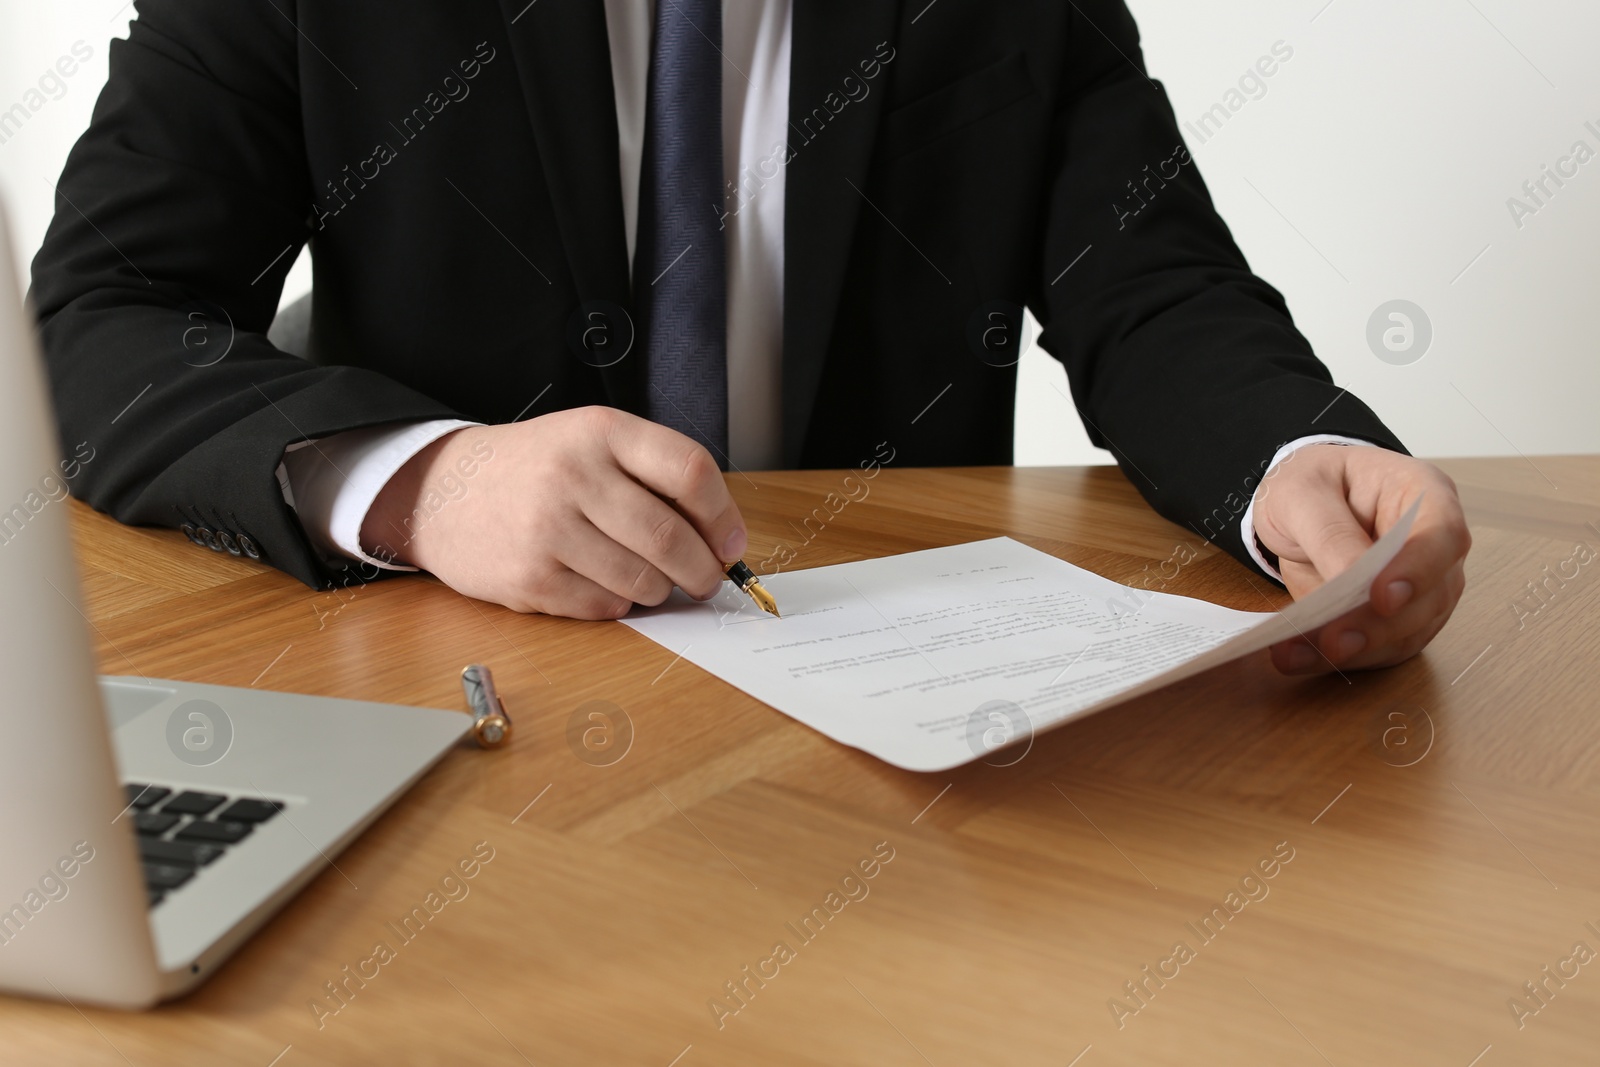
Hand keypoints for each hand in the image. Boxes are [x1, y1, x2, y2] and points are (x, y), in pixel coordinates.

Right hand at [361, 406, 746, 618]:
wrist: (444, 491)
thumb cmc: (537, 468)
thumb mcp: (592, 442)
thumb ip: (654, 474)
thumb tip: (723, 538)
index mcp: (601, 433)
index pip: (690, 472)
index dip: (723, 517)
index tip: (731, 543)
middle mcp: (574, 476)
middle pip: (670, 537)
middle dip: (702, 570)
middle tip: (705, 580)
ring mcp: (548, 530)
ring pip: (643, 581)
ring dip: (661, 591)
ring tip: (653, 581)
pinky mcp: (529, 579)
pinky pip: (604, 607)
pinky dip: (619, 605)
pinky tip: (606, 585)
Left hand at [1249, 444, 1469, 674]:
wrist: (1298, 504)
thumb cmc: (1310, 483)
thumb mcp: (1302, 493)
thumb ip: (1330, 533)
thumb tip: (1352, 580)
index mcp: (1421, 494)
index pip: (1441, 535)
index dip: (1418, 570)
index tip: (1382, 597)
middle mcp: (1433, 545)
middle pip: (1430, 596)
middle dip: (1379, 626)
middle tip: (1333, 642)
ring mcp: (1423, 586)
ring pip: (1408, 632)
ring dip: (1355, 651)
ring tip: (1296, 654)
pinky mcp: (1398, 619)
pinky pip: (1380, 648)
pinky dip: (1340, 659)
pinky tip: (1299, 657)